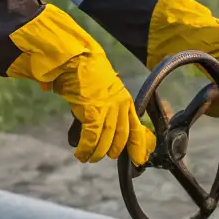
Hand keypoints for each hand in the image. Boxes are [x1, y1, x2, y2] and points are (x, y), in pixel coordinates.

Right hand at [7, 3, 155, 164]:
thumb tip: (93, 123)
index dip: (139, 147)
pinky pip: (91, 138)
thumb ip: (102, 109)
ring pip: (106, 141)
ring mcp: (108, 109)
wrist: (78, 58)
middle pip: (121, 138)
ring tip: (88, 157)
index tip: (140, 160)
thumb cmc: (86, 72)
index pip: (137, 129)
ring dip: (96, 153)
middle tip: (104, 156)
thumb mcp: (103, 91)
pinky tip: (80, 154)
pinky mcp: (93, 112)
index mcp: (126, 100)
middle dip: (113, 151)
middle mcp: (121, 106)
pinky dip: (86, 148)